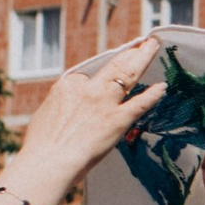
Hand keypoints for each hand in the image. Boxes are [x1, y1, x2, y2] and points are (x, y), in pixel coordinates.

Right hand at [7, 38, 167, 200]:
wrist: (47, 162)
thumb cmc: (41, 147)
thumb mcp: (46, 116)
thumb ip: (62, 107)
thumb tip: (66, 110)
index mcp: (67, 86)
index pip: (89, 76)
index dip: (101, 77)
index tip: (112, 72)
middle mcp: (87, 89)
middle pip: (113, 66)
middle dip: (130, 52)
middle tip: (144, 42)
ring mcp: (103, 102)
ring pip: (127, 74)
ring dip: (142, 58)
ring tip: (153, 46)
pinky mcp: (117, 119)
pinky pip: (139, 103)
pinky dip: (152, 95)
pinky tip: (162, 87)